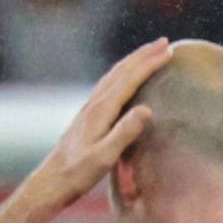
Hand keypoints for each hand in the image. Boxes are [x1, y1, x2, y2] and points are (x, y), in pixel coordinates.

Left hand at [22, 40, 169, 210]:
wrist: (52, 179)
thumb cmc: (79, 173)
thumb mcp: (104, 157)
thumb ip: (124, 133)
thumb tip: (147, 110)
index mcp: (101, 110)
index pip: (130, 80)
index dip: (150, 64)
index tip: (170, 52)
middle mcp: (95, 103)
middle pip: (121, 71)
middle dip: (144, 55)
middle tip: (165, 42)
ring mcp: (90, 107)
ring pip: (114, 75)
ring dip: (133, 61)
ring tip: (150, 53)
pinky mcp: (89, 114)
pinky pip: (109, 85)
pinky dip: (123, 74)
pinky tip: (126, 77)